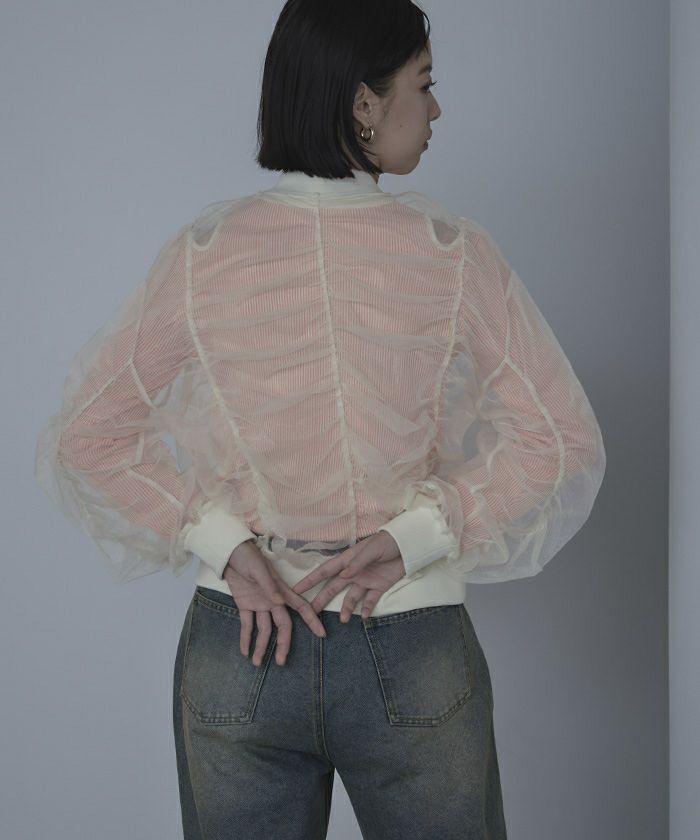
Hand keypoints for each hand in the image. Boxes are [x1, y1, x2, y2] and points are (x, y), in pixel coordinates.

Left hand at [224, 539, 326, 667]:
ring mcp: (259, 604)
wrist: (230, 552)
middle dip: (283, 644)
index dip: (311, 620)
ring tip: (256, 663)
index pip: (300, 607)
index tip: (321, 634)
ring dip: (261, 646)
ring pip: (263, 630)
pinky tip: (245, 651)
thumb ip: (268, 586)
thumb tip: (278, 602)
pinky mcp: (245, 605)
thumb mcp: (258, 569)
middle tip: (282, 662)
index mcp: (281, 591)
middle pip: (282, 626)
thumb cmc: (249, 557)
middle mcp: (273, 601)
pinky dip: (245, 638)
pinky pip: (246, 625)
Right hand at [291, 531, 405, 621]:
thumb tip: (342, 575)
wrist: (409, 545)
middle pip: (333, 588)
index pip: (325, 571)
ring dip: (346, 609)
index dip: (310, 580)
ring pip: (351, 598)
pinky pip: (370, 601)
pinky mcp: (379, 587)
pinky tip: (364, 618)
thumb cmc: (387, 542)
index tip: (297, 589)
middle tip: (311, 612)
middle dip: (321, 599)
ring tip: (343, 620)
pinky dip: (367, 609)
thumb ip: (357, 563)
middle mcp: (353, 572)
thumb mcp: (371, 550)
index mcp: (347, 561)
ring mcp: (365, 580)